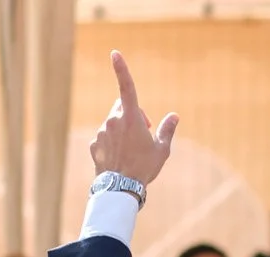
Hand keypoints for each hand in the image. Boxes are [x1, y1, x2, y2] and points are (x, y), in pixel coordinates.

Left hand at [88, 51, 177, 186]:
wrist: (120, 189)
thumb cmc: (144, 168)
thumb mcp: (162, 150)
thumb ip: (167, 130)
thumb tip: (174, 116)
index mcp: (131, 118)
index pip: (127, 87)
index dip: (121, 69)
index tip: (114, 54)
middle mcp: (113, 120)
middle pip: (122, 107)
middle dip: (133, 114)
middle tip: (144, 133)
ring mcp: (102, 132)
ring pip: (113, 123)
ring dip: (122, 130)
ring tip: (131, 152)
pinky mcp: (94, 144)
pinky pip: (105, 138)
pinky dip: (112, 143)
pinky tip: (119, 158)